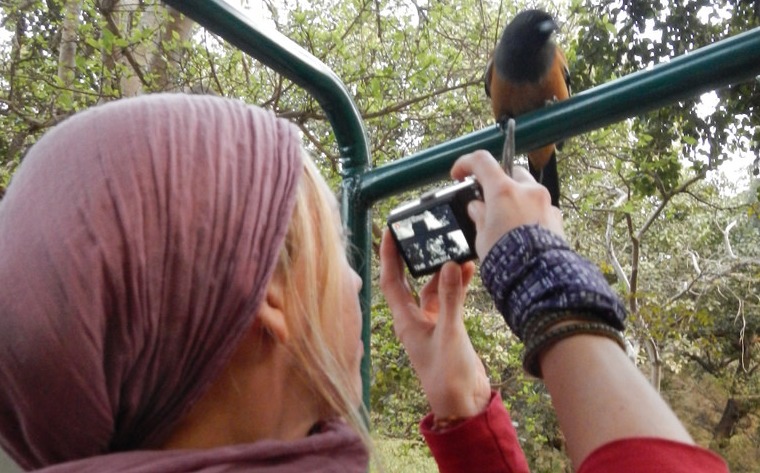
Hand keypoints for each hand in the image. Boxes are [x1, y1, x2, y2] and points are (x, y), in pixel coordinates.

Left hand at [379, 229, 490, 419]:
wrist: (464, 404)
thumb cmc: (448, 376)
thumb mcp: (450, 334)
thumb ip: (451, 299)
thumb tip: (449, 265)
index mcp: (405, 321)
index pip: (390, 280)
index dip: (388, 255)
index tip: (389, 231)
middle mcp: (414, 320)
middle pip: (409, 280)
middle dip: (414, 256)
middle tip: (421, 232)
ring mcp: (430, 324)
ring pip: (433, 288)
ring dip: (443, 271)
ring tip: (457, 250)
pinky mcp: (447, 328)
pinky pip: (449, 299)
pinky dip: (457, 285)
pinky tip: (468, 271)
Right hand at [450, 150, 564, 257]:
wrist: (538, 278)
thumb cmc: (508, 258)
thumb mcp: (481, 237)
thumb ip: (479, 216)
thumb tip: (478, 207)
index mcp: (503, 191)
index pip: (482, 161)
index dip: (466, 163)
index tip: (459, 174)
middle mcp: (527, 191)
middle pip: (510, 172)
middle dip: (498, 182)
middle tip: (487, 200)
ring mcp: (545, 202)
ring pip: (528, 190)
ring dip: (516, 198)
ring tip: (505, 220)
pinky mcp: (556, 218)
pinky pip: (540, 208)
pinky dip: (530, 213)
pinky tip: (523, 231)